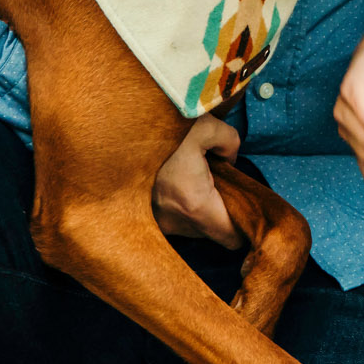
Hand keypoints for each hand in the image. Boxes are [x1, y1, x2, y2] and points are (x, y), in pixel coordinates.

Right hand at [153, 114, 243, 248]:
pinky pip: (175, 219)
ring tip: (199, 178)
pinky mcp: (144, 216)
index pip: (232, 238)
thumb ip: (230, 143)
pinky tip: (181, 181)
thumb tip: (230, 159)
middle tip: (225, 182)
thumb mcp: (206, 125)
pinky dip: (183, 205)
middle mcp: (174, 222)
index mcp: (195, 205)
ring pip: (193, 227)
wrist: (111, 129)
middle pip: (213, 232)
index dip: (246, 224)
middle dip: (224, 212)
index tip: (251, 206)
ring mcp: (157, 222)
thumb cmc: (162, 125)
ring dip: (202, 208)